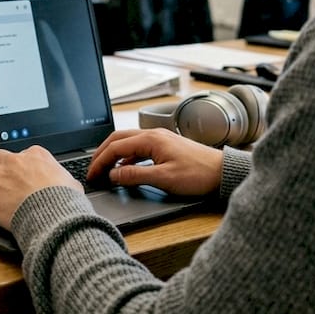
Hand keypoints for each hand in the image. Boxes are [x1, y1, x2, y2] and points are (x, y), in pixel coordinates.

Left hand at [0, 146, 82, 228]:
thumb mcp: (72, 184)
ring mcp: (0, 176)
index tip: (20, 169)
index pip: (23, 152)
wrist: (53, 214)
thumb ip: (65, 179)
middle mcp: (15, 162)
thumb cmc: (65, 201)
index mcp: (36, 156)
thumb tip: (70, 184)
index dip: (20, 162)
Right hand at [88, 128, 224, 196]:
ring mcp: (160, 139)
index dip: (100, 161)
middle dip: (102, 154)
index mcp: (150, 139)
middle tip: (92, 169)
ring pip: (128, 142)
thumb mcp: (164, 178)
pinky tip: (125, 170)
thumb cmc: (198, 174)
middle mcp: (153, 134)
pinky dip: (127, 157)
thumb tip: (113, 175)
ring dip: (113, 155)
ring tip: (105, 170)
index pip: (115, 147)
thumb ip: (135, 176)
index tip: (92, 174)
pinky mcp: (165, 146)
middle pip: (118, 140)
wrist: (222, 171)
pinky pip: (138, 148)